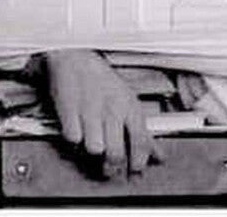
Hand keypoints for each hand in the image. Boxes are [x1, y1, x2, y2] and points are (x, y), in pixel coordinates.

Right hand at [45, 49, 161, 176]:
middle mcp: (112, 109)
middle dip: (113, 165)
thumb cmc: (101, 78)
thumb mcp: (128, 99)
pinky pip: (73, 139)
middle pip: (116, 152)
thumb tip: (157, 154)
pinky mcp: (69, 111)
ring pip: (95, 149)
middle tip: (110, 166)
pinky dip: (74, 138)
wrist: (74, 57)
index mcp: (129, 105)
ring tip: (92, 140)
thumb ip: (143, 130)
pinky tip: (77, 129)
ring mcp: (90, 110)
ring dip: (92, 149)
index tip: (135, 168)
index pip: (141, 143)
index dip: (138, 161)